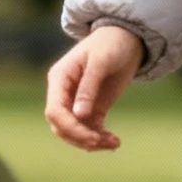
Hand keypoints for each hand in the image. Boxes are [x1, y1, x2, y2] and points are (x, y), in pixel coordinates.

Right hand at [45, 25, 144, 152]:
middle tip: (104, 142)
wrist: (128, 39)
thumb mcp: (101, 62)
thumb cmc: (111, 43)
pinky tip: (114, 142)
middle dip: (80, 138)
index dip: (69, 127)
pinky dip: (100, 139)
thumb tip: (79, 114)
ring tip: (114, 143)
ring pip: (75, 132)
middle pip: (61, 126)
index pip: (54, 111)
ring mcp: (77, 102)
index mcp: (60, 78)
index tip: (92, 137)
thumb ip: (89, 86)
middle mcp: (64, 93)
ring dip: (91, 142)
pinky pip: (90, 130)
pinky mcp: (93, 109)